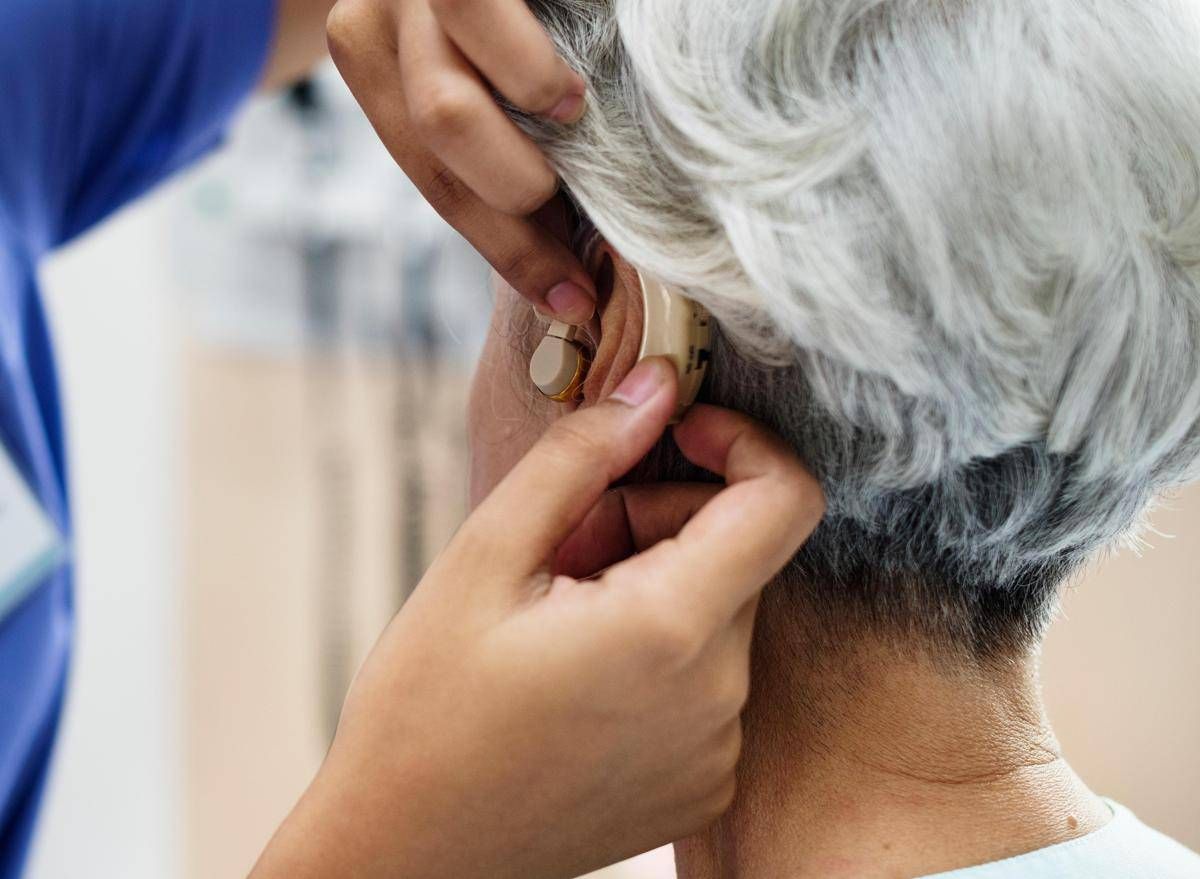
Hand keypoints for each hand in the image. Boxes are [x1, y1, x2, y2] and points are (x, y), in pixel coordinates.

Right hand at [250, 358, 824, 878]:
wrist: (408, 854)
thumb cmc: (425, 710)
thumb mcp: (484, 558)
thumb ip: (581, 457)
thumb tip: (655, 384)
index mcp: (670, 629)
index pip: (785, 500)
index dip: (743, 444)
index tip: (675, 433)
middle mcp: (720, 696)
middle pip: (739, 552)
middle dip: (662, 519)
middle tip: (565, 543)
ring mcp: (719, 749)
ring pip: (721, 610)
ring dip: (656, 581)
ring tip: (557, 613)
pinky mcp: (705, 783)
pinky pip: (711, 675)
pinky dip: (662, 646)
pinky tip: (578, 670)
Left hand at [326, 0, 596, 323]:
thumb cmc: (530, 12)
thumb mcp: (493, 81)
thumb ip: (505, 146)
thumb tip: (564, 260)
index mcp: (379, 62)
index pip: (434, 180)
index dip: (507, 253)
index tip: (570, 300)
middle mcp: (374, 20)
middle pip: (436, 157)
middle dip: (515, 225)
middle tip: (584, 254)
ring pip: (444, 114)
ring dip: (519, 160)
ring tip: (574, 144)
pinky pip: (477, 23)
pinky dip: (531, 77)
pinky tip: (568, 94)